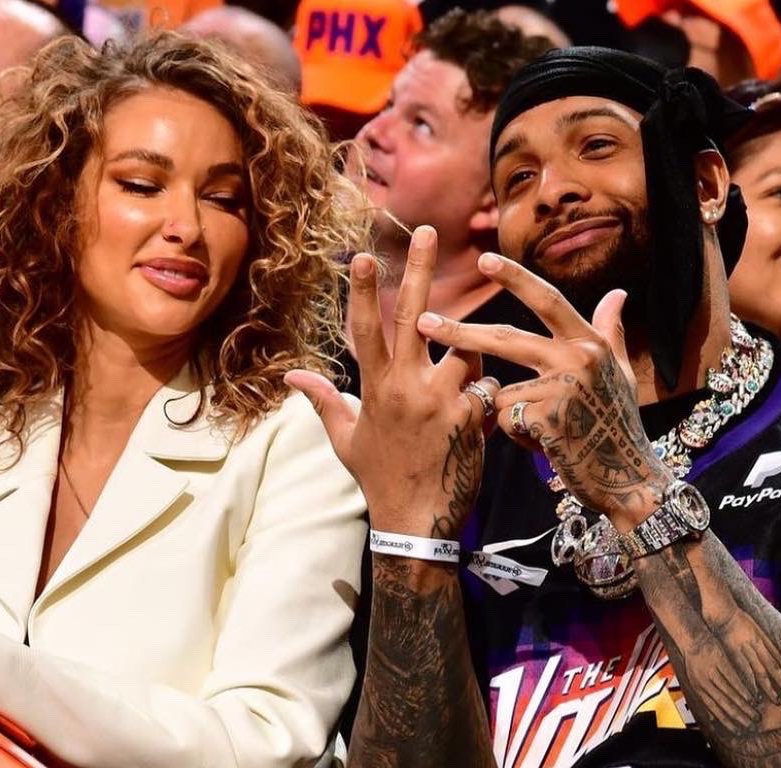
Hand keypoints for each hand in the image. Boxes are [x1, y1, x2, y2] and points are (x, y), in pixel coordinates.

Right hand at [285, 226, 495, 539]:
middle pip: (414, 315)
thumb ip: (324, 402)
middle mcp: (405, 387)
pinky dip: (488, 394)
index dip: (362, 291)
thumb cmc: (379, 481)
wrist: (415, 523)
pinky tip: (482, 417)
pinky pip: (487, 387)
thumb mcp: (345, 442)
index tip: (363, 255)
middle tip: (430, 230)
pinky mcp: (468, 419)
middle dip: (420, 269)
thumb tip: (293, 376)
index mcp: (375, 389)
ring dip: (472, 356)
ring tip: (466, 383)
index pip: (364, 330)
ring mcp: (438, 401)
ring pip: (465, 350)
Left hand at [415, 254, 671, 531]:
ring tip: (546, 432)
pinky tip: (547, 446)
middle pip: (505, 338)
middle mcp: (576, 359)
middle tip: (423, 323)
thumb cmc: (620, 426)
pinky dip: (517, 437)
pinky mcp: (546, 421)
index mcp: (588, 342)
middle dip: (460, 332)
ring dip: (512, 416)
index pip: (546, 300)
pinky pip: (505, 422)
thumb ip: (610, 332)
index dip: (514, 278)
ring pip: (501, 393)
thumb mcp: (619, 373)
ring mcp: (560, 390)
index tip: (483, 260)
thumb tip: (618, 293)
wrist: (628, 479)